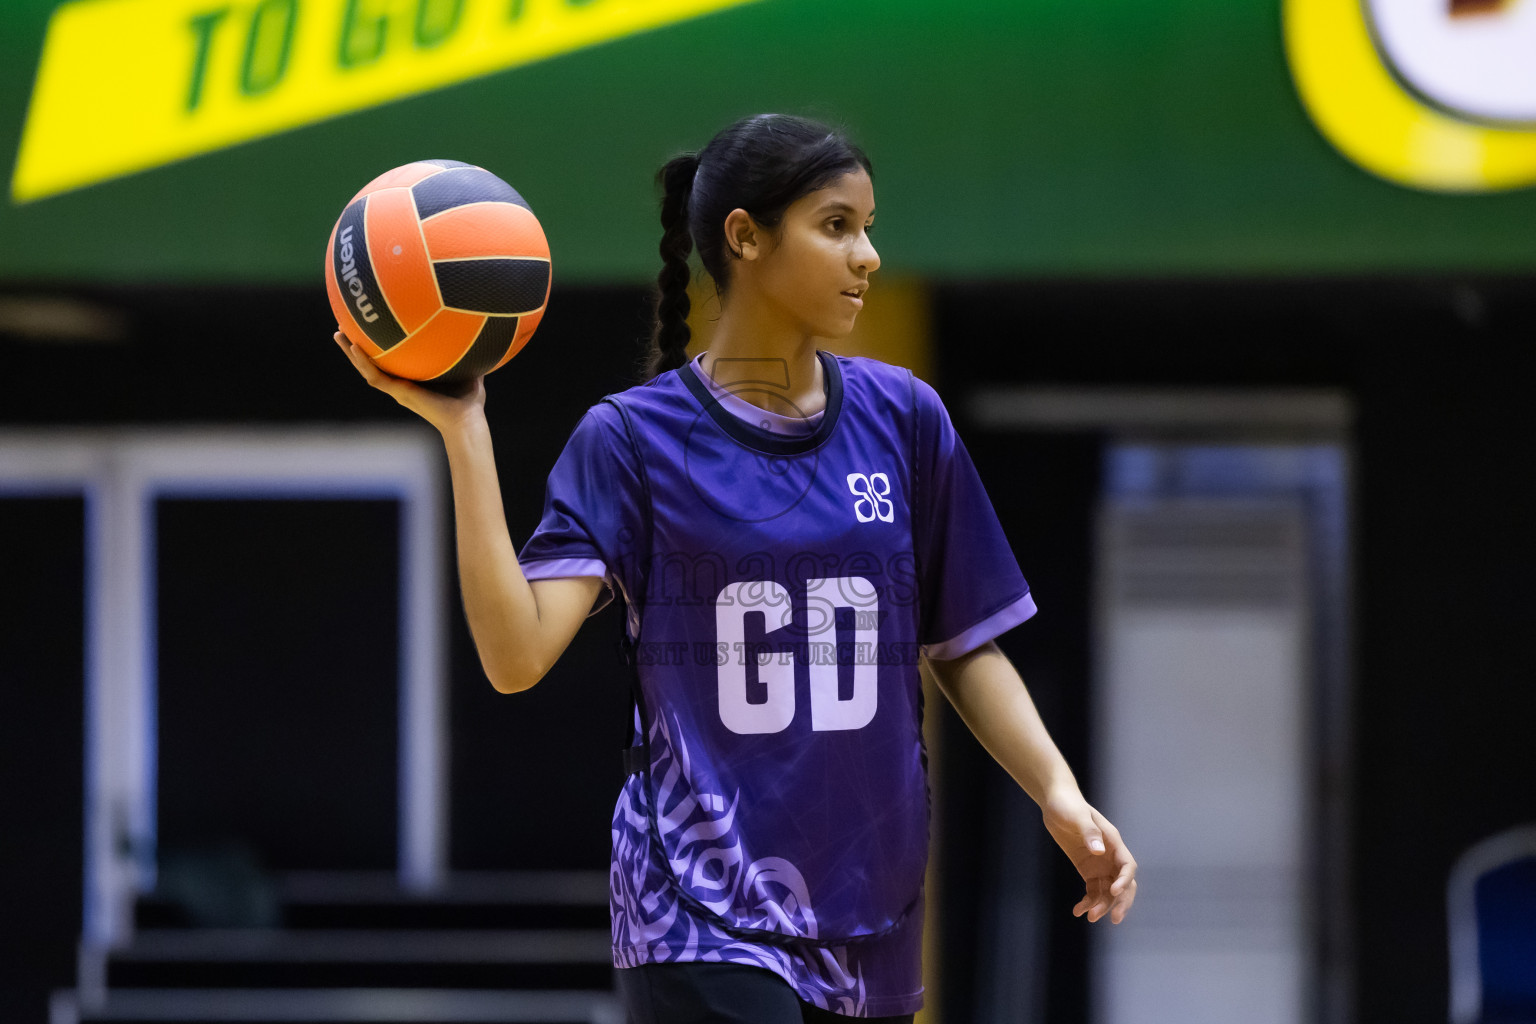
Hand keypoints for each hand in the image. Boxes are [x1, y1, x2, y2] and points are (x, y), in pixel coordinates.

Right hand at [333, 330, 485, 432]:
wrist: (466, 421)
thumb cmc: (469, 402)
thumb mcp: (468, 371)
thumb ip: (466, 353)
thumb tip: (474, 331)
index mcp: (413, 380)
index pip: (390, 361)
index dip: (378, 347)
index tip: (370, 329)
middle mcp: (401, 384)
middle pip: (372, 363)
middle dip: (357, 346)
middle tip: (343, 327)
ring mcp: (398, 389)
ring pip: (367, 369)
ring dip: (351, 352)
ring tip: (338, 333)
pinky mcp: (399, 393)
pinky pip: (376, 376)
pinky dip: (364, 362)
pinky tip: (354, 347)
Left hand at [1042, 785, 1136, 923]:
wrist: (1055, 802)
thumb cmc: (1068, 805)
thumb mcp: (1077, 816)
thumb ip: (1089, 832)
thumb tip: (1099, 851)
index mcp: (1113, 842)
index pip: (1127, 866)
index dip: (1124, 880)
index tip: (1113, 891)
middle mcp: (1110, 856)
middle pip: (1123, 884)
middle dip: (1121, 902)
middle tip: (1114, 919)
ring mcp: (1099, 864)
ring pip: (1108, 891)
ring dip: (1102, 905)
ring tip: (1090, 917)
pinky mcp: (1087, 869)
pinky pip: (1093, 890)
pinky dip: (1088, 902)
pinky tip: (1078, 911)